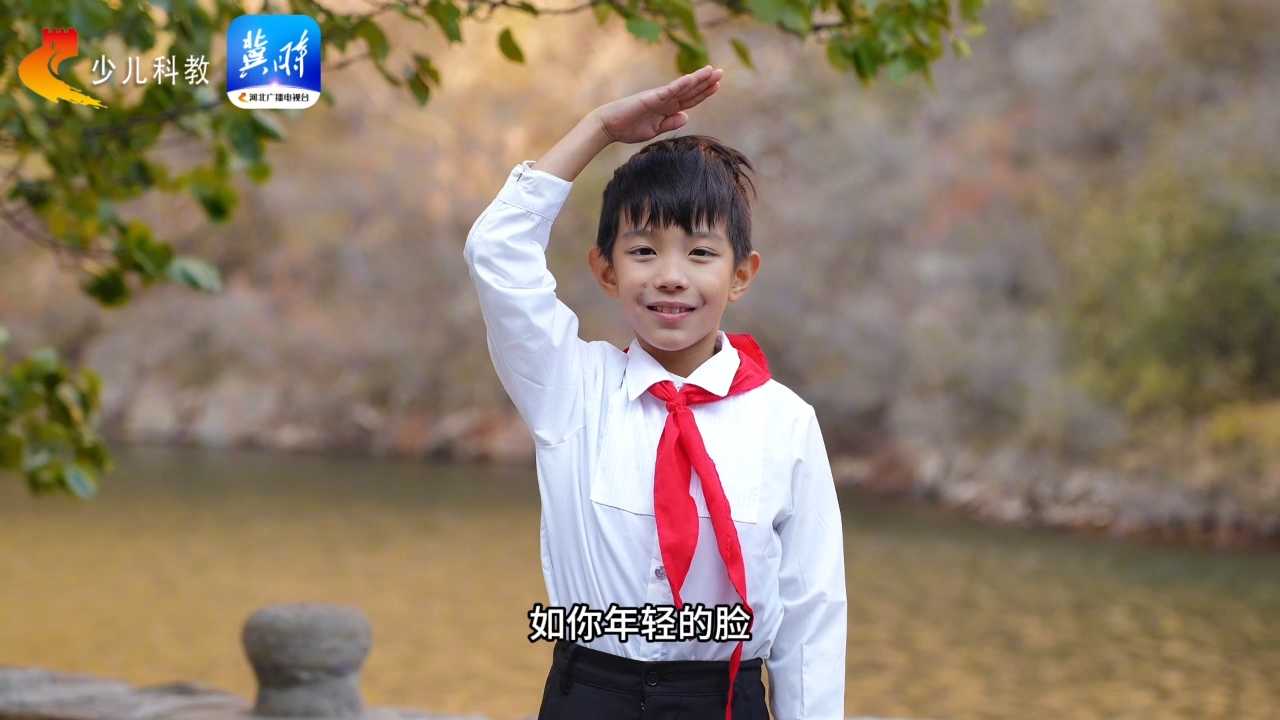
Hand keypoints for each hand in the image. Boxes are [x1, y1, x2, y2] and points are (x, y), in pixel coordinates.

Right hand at [591, 65, 723, 144]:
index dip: (704, 93)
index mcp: (667, 109)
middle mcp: (665, 100)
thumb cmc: (628, 128)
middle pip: (690, 91)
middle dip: (706, 82)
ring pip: (682, 87)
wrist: (609, 127)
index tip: (717, 86)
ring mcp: (659, 98)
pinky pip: (669, 90)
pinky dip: (681, 84)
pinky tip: (692, 78)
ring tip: (712, 70)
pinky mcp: (651, 98)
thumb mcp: (655, 130)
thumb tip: (687, 117)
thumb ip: (670, 123)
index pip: (689, 100)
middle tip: (721, 72)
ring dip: (698, 79)